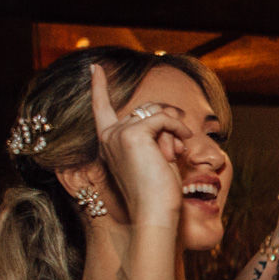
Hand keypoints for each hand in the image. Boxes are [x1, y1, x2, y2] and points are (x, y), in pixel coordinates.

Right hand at [88, 63, 192, 227]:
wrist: (154, 212)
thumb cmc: (157, 191)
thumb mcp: (153, 157)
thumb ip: (153, 134)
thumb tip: (166, 113)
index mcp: (108, 143)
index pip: (101, 109)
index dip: (99, 87)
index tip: (95, 67)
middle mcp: (109, 136)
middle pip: (145, 110)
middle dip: (166, 125)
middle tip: (174, 152)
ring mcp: (118, 134)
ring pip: (156, 113)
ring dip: (173, 130)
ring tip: (175, 153)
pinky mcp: (132, 134)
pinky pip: (163, 118)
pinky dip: (177, 128)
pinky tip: (183, 144)